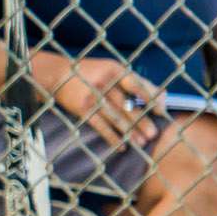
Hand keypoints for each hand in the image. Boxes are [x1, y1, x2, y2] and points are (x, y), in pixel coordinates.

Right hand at [33, 53, 159, 149]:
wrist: (56, 73)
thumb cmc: (90, 72)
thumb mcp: (110, 68)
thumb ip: (132, 80)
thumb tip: (160, 96)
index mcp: (115, 70)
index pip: (137, 85)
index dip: (151, 98)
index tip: (160, 111)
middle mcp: (104, 83)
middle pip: (127, 105)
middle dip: (141, 121)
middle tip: (153, 134)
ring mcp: (93, 97)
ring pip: (115, 118)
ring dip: (129, 132)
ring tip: (141, 143)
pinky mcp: (82, 109)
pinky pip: (100, 126)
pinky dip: (111, 138)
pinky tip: (121, 147)